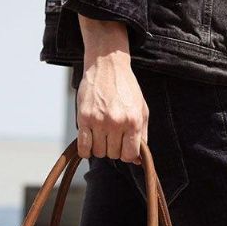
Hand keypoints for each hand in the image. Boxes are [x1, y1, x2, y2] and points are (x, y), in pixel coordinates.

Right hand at [76, 17, 148, 163]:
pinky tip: (90, 140)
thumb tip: (138, 161)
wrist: (107, 64)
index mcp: (133, 121)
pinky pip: (84, 147)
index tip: (124, 146)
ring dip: (100, 147)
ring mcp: (99, 120)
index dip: (127, 154)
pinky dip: (86, 149)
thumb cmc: (125, 87)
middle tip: (112, 134)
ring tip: (102, 133)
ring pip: (99, 152)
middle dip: (113, 148)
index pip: (129, 155)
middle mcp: (116, 122)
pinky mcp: (84, 117)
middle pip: (113, 155)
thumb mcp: (141, 110)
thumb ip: (142, 136)